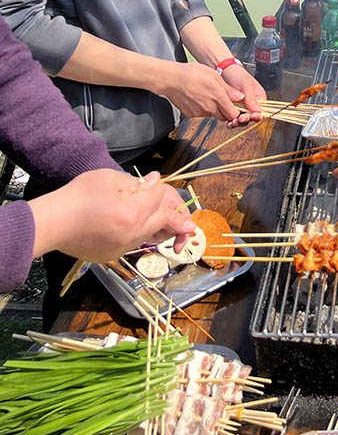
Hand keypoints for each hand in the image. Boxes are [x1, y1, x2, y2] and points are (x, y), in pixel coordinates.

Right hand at [30, 169, 196, 262]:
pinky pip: (136, 243)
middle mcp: (133, 232)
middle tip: (187, 220)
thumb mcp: (109, 179)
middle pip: (164, 221)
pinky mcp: (114, 255)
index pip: (162, 198)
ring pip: (153, 235)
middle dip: (177, 217)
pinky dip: (142, 234)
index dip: (164, 189)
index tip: (164, 187)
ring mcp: (123, 246)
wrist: (52, 223)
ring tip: (171, 224)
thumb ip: (136, 182)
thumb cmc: (77, 198)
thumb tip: (154, 182)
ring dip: (162, 227)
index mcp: (134, 211)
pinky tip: (137, 225)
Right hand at [159, 61, 245, 121]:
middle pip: (224, 117)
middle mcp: (209, 108)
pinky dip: (202, 108)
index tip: (235, 105)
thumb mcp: (214, 75)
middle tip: (221, 99)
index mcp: (217, 97)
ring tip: (206, 94)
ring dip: (213, 108)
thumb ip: (228, 89)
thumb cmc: (191, 73)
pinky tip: (197, 97)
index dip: (236, 111)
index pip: (233, 114)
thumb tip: (240, 97)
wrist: (170, 79)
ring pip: (212, 115)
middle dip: (225, 110)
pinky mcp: (191, 115)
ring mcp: (199, 113)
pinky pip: (201, 114)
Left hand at [220, 62, 265, 125]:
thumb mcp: (246, 85)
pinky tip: (228, 123)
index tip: (251, 116)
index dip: (256, 116)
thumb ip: (251, 98)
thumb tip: (258, 111)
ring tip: (232, 122)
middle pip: (251, 118)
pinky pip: (234, 118)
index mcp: (259, 99)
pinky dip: (231, 122)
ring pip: (242, 120)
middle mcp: (252, 105)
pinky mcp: (233, 109)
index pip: (260, 111)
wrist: (225, 71)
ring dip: (238, 122)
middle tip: (240, 119)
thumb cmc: (238, 75)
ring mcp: (242, 108)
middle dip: (245, 120)